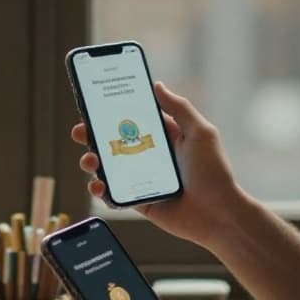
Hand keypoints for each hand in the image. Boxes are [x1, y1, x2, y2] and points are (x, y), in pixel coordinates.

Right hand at [72, 81, 242, 249]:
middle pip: (114, 142)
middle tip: (81, 131)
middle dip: (93, 136)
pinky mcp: (138, 201)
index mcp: (164, 138)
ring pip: (109, 167)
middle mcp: (150, 156)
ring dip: (92, 161)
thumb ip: (179, 108)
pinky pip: (113, 194)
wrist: (219, 214)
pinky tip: (98, 184)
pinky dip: (100, 189)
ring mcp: (142, 179)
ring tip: (90, 160)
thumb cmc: (214, 172)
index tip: (94, 105)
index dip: (112, 112)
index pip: (133, 120)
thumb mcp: (200, 132)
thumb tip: (157, 85)